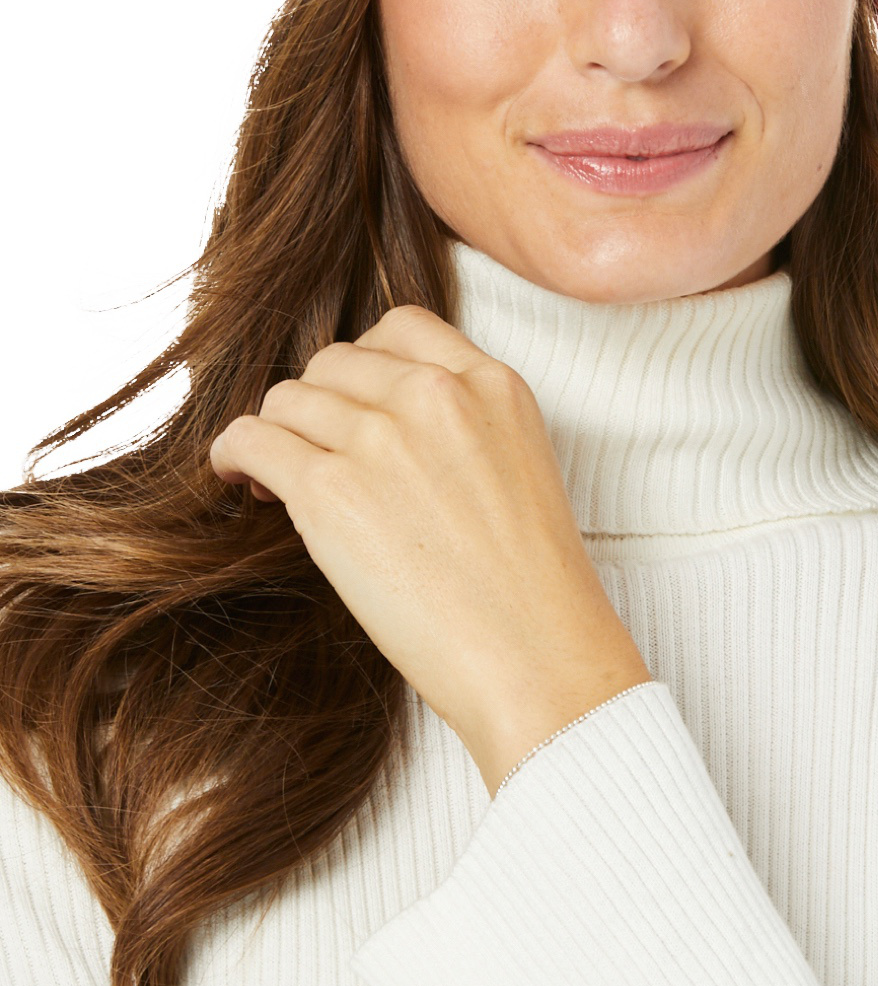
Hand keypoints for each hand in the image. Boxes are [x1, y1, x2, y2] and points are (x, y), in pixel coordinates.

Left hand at [207, 305, 650, 796]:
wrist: (535, 657)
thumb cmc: (530, 589)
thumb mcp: (519, 466)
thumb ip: (460, 423)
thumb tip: (371, 421)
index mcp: (492, 383)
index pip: (401, 328)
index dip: (364, 366)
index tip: (353, 404)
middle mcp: (436, 395)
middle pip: (336, 362)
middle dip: (317, 404)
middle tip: (312, 451)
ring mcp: (382, 438)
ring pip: (288, 397)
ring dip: (276, 433)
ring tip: (273, 476)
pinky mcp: (330, 491)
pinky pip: (251, 439)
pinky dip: (233, 455)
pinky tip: (237, 478)